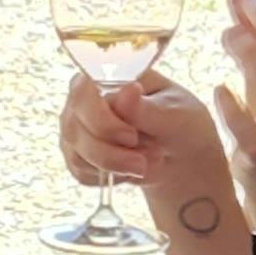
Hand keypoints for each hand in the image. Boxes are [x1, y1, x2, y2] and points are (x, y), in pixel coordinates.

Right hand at [59, 60, 240, 219]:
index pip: (82, 94)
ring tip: (149, 159)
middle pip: (74, 129)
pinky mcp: (79, 156)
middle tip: (148, 157)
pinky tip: (133, 169)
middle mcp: (83, 101)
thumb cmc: (180, 121)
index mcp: (105, 77)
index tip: (133, 137)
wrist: (181, 152)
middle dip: (112, 153)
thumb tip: (127, 91)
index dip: (103, 121)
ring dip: (116, 166)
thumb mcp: (174, 113)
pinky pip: (82, 174)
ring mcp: (77, 129)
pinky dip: (112, 177)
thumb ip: (147, 107)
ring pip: (77, 156)